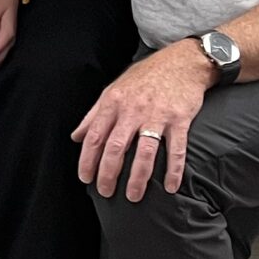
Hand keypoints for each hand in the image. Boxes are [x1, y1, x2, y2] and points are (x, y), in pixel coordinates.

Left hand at [74, 42, 214, 200]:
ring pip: (144, 151)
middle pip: (116, 147)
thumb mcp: (114, 89)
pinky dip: (174, 170)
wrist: (181, 62)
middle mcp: (133, 110)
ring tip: (133, 196)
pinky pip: (176, 149)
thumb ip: (94, 115)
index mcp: (113, 102)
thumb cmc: (145, 77)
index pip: (95, 136)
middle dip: (108, 173)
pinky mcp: (180, 120)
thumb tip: (76, 137)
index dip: (88, 159)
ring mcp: (157, 115)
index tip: (86, 178)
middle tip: (105, 192)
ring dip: (138, 177)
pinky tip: (171, 187)